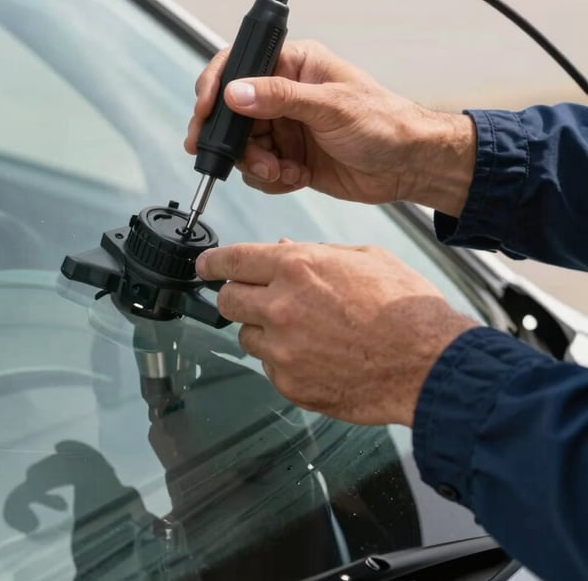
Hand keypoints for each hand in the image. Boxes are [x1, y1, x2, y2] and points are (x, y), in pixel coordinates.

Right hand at [185, 41, 474, 216]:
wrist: (409, 166)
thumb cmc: (385, 122)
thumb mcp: (331, 105)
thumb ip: (279, 98)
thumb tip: (235, 92)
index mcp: (293, 65)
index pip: (238, 64)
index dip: (214, 86)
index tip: (204, 111)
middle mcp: (284, 94)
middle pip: (232, 113)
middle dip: (233, 140)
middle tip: (231, 157)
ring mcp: (284, 126)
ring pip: (242, 146)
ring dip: (255, 164)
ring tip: (281, 170)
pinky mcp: (288, 156)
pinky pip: (259, 170)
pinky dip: (271, 179)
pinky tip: (295, 177)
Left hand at [197, 240, 477, 426]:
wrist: (430, 364)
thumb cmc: (405, 309)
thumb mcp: (364, 258)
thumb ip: (316, 252)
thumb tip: (284, 250)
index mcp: (298, 268)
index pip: (233, 259)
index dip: (213, 262)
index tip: (204, 265)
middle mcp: (281, 307)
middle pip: (228, 300)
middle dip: (238, 295)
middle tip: (258, 297)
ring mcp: (283, 350)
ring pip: (247, 335)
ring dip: (263, 329)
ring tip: (304, 330)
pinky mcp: (292, 385)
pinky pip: (270, 367)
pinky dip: (284, 360)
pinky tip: (317, 355)